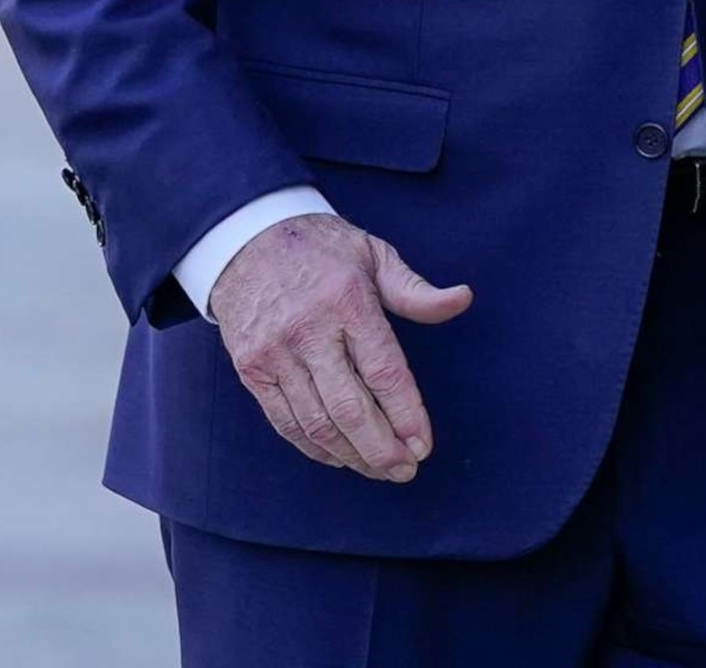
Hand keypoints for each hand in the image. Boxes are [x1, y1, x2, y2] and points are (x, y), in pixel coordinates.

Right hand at [204, 212, 471, 480]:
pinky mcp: (251, 369)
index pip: (383, 371)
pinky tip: (340, 455)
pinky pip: (286, 422)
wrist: (242, 237)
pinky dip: (315, 448)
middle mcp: (308, 330)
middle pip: (350, 408)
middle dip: (382, 449)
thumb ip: (414, 290)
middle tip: (405, 469)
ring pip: (318, 424)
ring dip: (353, 456)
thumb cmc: (319, 248)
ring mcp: (274, 353)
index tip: (423, 445)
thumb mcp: (372, 253)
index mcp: (346, 300)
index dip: (407, 415)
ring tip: (379, 469)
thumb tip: (462, 298)